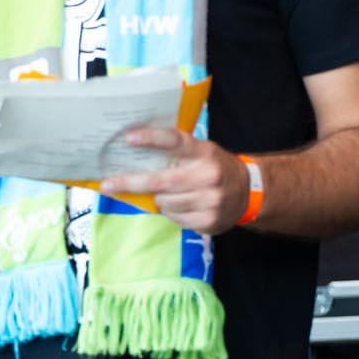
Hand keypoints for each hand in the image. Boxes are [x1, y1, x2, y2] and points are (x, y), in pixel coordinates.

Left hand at [99, 128, 250, 234]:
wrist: (250, 192)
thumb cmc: (212, 167)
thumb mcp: (200, 151)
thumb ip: (174, 152)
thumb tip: (131, 152)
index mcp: (203, 152)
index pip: (175, 141)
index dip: (151, 138)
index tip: (128, 138)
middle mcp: (208, 175)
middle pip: (160, 181)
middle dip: (130, 183)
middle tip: (107, 184)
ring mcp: (210, 200)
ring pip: (164, 202)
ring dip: (157, 199)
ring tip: (165, 194)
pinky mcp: (209, 220)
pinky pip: (174, 218)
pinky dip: (170, 212)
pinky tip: (179, 206)